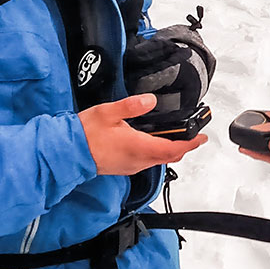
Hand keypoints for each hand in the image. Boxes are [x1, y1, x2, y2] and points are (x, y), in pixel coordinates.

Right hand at [78, 94, 208, 174]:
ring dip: (170, 150)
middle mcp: (137, 160)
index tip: (202, 138)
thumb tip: (150, 100)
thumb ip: (131, 106)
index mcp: (137, 147)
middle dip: (183, 147)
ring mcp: (131, 166)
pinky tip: (154, 143)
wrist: (67, 153)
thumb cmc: (85, 133)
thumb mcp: (108, 112)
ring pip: (158, 160)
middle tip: (194, 136)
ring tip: (178, 138)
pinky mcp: (124, 168)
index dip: (190, 144)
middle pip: (168, 156)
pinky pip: (147, 162)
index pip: (172, 149)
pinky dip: (157, 153)